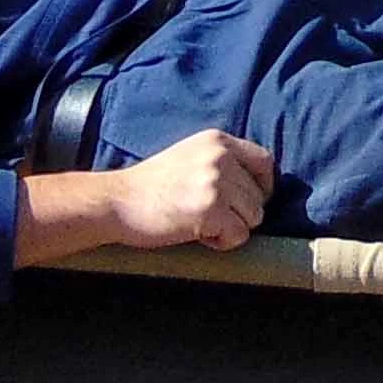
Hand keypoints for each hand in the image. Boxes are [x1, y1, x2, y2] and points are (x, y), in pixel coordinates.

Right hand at [108, 131, 275, 251]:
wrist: (117, 201)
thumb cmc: (150, 186)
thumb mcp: (190, 156)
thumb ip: (222, 162)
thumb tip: (258, 187)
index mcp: (218, 140)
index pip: (265, 161)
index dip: (262, 187)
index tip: (245, 202)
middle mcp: (221, 157)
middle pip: (259, 197)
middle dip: (240, 213)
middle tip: (208, 216)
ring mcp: (217, 183)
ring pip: (253, 218)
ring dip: (231, 228)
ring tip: (201, 224)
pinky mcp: (211, 210)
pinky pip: (239, 236)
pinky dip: (222, 242)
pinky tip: (197, 234)